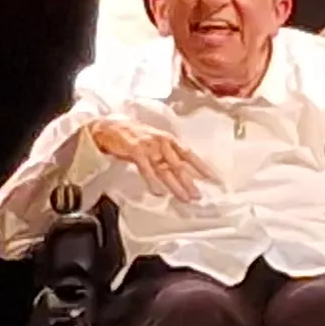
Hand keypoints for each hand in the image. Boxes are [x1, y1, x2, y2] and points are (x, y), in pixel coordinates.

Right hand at [86, 118, 211, 202]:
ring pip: (165, 169)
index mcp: (168, 139)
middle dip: (190, 182)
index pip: (189, 153)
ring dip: (176, 186)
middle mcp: (162, 142)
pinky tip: (158, 192)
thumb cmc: (135, 136)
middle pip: (179, 165)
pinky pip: (146, 169)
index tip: (213, 178)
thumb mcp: (155, 143)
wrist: (110, 127)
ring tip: (185, 198)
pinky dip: (152, 181)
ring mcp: (149, 146)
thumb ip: (168, 156)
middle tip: (198, 196)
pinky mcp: (135, 151)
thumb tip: (185, 172)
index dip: (201, 166)